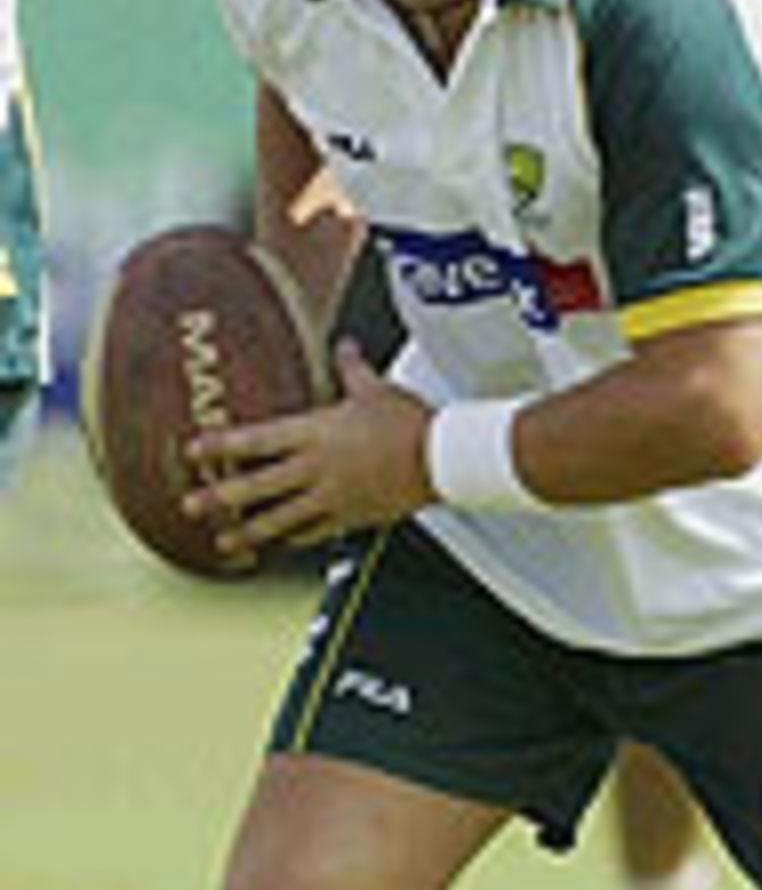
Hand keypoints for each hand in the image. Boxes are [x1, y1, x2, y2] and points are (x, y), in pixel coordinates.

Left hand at [183, 340, 433, 559]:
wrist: (441, 458)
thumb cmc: (409, 423)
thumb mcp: (375, 389)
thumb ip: (351, 369)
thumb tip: (343, 346)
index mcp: (315, 432)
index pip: (256, 439)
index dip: (221, 445)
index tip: (194, 451)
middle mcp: (316, 467)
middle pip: (257, 485)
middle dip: (220, 497)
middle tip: (193, 505)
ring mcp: (331, 496)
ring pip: (280, 518)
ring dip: (248, 530)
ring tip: (225, 541)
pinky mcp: (350, 517)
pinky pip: (314, 531)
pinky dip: (294, 538)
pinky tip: (280, 543)